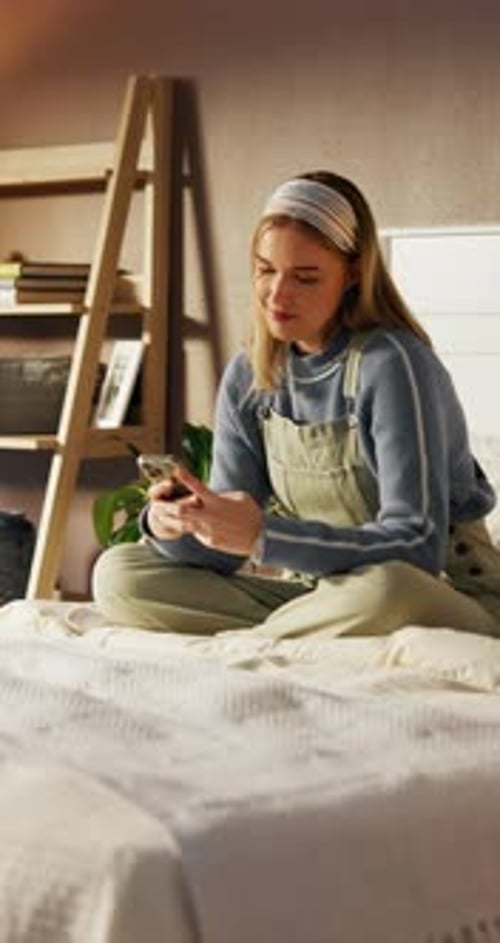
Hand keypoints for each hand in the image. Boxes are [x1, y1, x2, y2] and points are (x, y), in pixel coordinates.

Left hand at [147, 464, 263, 555]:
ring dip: (170, 520)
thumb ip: (221, 495)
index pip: (197, 487)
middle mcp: (209, 516)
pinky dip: (192, 528)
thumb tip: (212, 496)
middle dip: (165, 507)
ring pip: (183, 524)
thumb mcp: (239, 497)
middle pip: (180, 510)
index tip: (175, 470)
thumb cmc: (251, 514)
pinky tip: (191, 526)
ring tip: (160, 516)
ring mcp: (208, 530)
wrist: (259, 538)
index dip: (185, 477)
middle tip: (155, 504)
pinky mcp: (209, 541)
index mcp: (216, 501)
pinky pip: (195, 533)